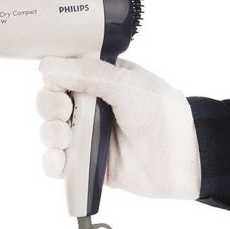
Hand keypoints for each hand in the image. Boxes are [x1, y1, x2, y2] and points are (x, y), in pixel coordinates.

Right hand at [37, 57, 200, 198]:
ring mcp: (86, 136)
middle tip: (65, 112)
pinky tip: (59, 160)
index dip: (53, 79)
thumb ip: (88, 73)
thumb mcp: (127, 85)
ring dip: (49, 133)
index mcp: (100, 80)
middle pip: (50, 102)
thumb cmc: (162, 116)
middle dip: (49, 107)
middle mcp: (90, 106)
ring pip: (49, 131)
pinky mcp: (86, 164)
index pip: (62, 74)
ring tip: (65, 138)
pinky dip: (51, 162)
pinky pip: (58, 163)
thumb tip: (47, 65)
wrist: (182, 161)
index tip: (59, 86)